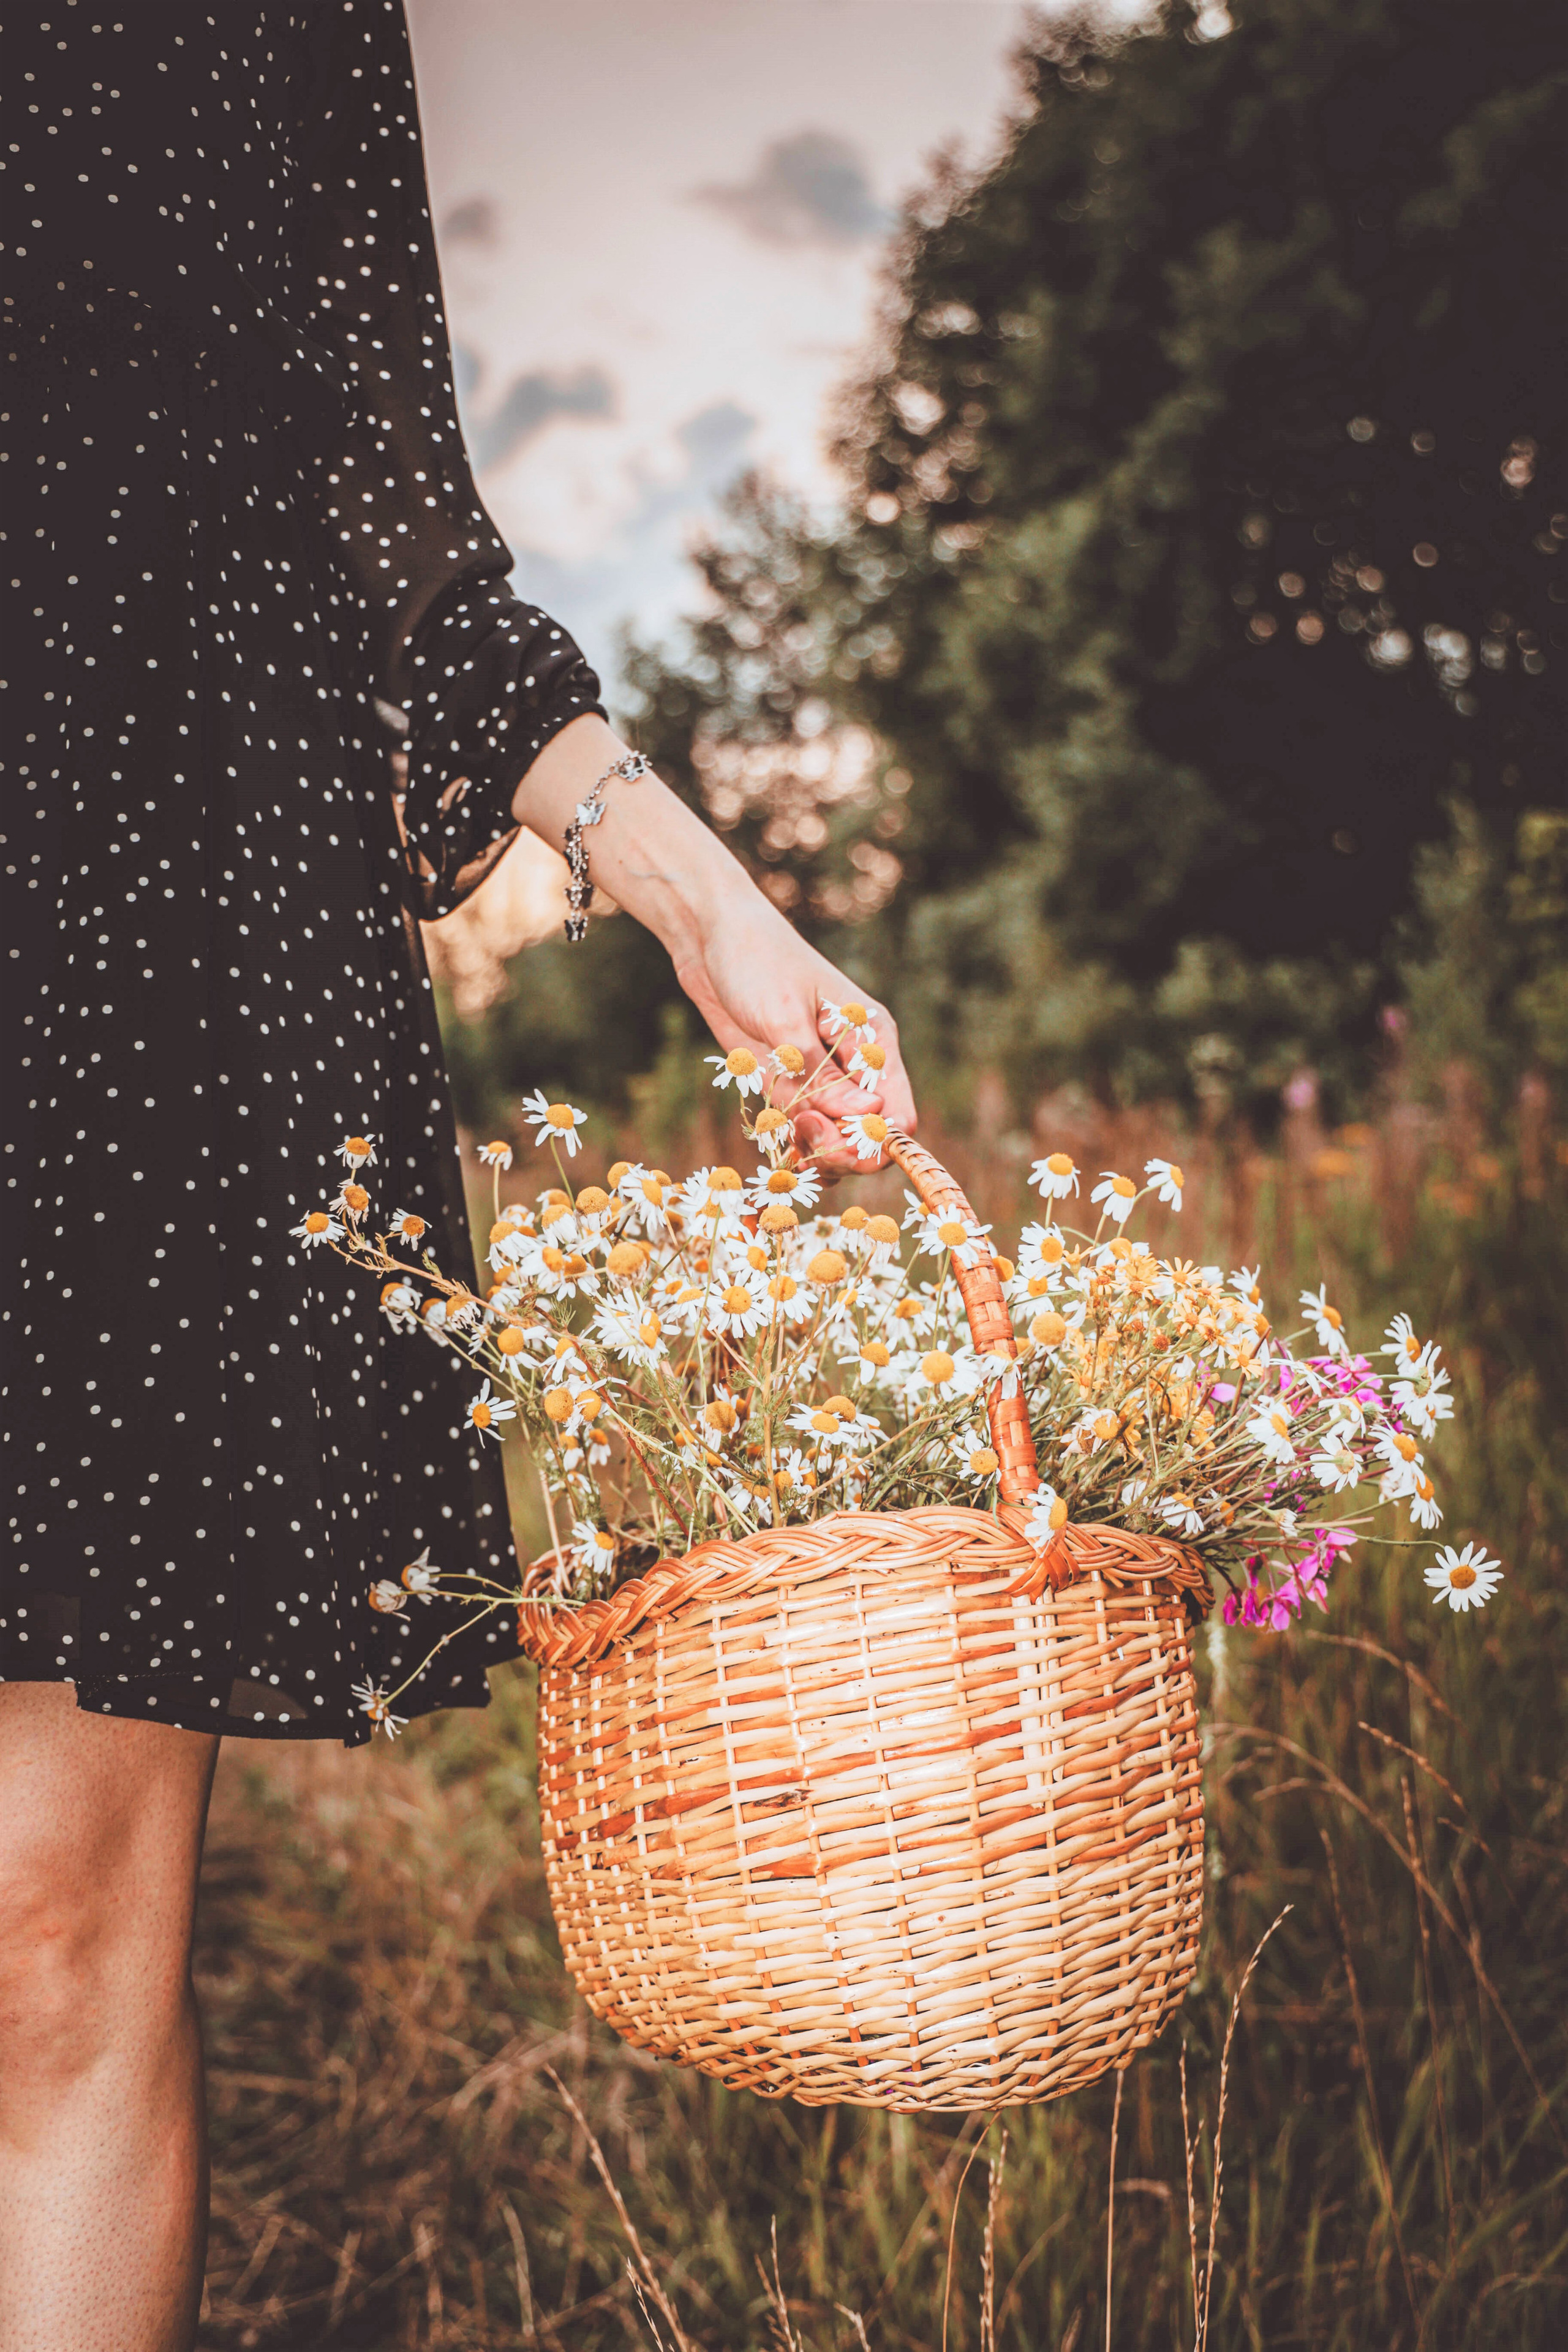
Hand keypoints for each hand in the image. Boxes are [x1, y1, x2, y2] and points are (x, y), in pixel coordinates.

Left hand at [674, 870, 915, 1173]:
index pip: (897, 1114)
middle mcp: (853, 1065)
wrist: (711, 937)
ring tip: (783, 1131)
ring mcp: (821, 1078)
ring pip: (833, 1143)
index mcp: (872, 1041)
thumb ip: (818, 1073)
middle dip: (837, 1150)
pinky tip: (771, 1131)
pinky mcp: (789, 1084)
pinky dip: (788, 1143)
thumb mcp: (784, 1018)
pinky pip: (801, 1132)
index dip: (872, 1142)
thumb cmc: (756, 961)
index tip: (830, 1138)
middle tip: (799, 1131)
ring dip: (810, 1151)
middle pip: (866, 1138)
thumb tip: (867, 1116)